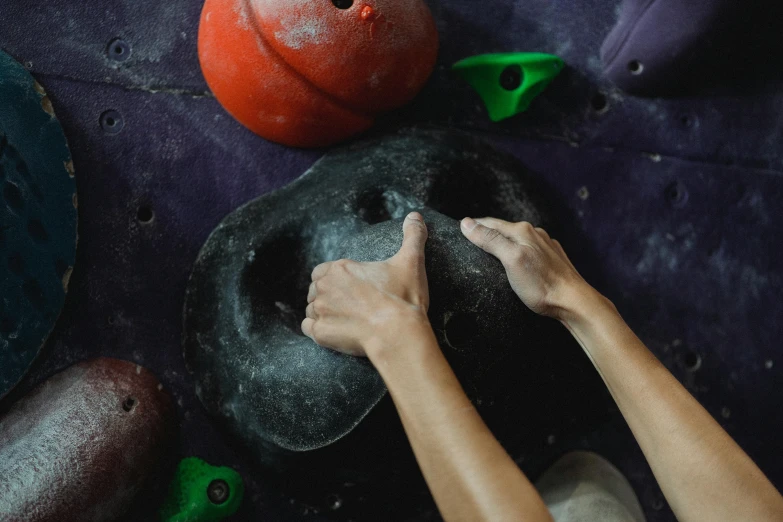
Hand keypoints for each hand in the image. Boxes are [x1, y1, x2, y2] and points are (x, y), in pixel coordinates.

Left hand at [302, 212, 430, 356]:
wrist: (397, 333)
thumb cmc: (402, 297)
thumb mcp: (412, 262)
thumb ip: (413, 236)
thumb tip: (415, 215)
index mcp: (340, 269)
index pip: (322, 270)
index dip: (332, 278)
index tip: (347, 287)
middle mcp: (325, 287)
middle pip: (315, 289)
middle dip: (327, 296)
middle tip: (348, 305)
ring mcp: (320, 311)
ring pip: (311, 310)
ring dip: (322, 313)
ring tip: (343, 320)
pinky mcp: (320, 333)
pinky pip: (307, 329)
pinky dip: (316, 330)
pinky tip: (332, 331)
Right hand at [460, 217, 586, 318]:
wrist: (574, 301)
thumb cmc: (541, 284)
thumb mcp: (510, 259)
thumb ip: (489, 239)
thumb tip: (466, 222)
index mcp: (523, 231)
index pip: (490, 223)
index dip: (474, 225)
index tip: (460, 228)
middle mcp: (535, 234)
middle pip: (504, 230)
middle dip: (488, 232)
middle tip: (471, 238)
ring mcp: (546, 246)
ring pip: (518, 240)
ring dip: (504, 242)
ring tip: (491, 249)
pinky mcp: (552, 260)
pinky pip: (530, 250)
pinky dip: (518, 251)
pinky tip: (517, 261)